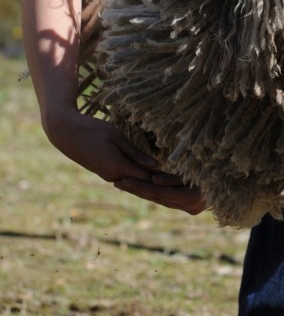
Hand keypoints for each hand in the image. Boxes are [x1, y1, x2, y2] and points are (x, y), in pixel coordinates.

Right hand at [45, 108, 206, 214]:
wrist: (64, 133)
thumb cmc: (91, 130)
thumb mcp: (117, 137)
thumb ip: (137, 153)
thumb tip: (157, 167)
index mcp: (118, 168)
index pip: (149, 179)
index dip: (167, 180)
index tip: (186, 179)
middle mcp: (114, 177)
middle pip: (145, 184)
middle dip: (164, 186)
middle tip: (185, 186)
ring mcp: (109, 176)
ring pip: (137, 182)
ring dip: (153, 183)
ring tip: (175, 184)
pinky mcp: (106, 172)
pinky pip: (128, 177)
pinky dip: (141, 178)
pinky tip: (154, 177)